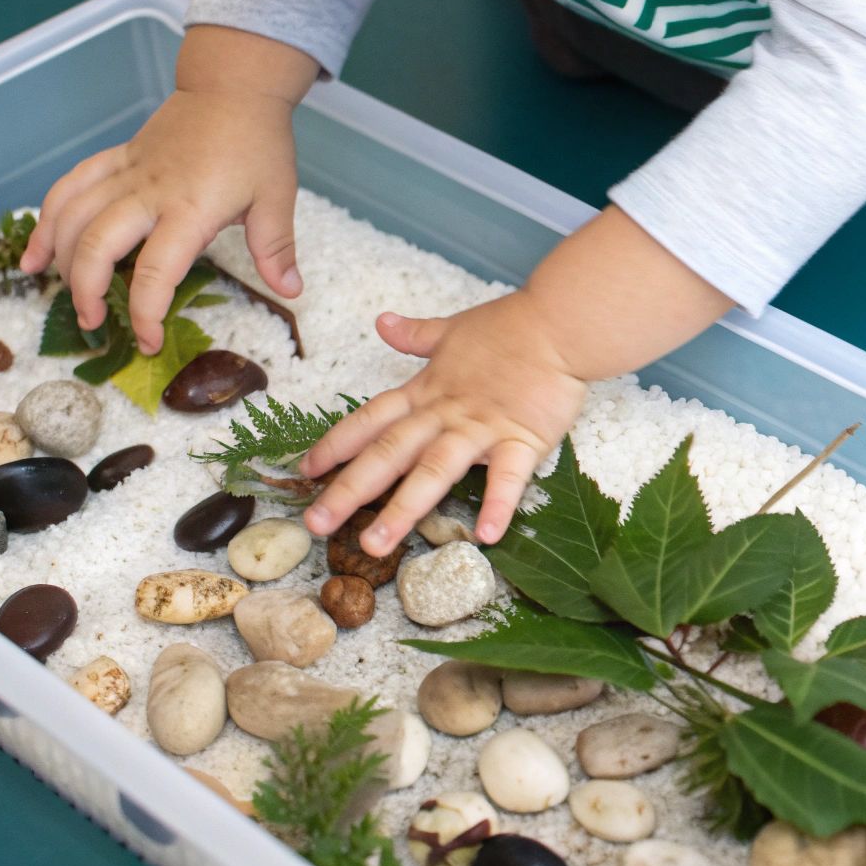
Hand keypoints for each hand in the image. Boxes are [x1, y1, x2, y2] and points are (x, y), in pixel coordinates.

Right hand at [19, 26, 317, 350]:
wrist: (233, 86)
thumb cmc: (258, 143)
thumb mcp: (277, 196)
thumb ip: (276, 246)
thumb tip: (292, 289)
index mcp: (191, 208)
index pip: (158, 269)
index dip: (147, 311)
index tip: (147, 341)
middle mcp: (149, 191)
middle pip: (99, 243)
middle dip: (86, 289)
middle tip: (93, 323)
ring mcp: (127, 172)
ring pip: (73, 213)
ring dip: (57, 255)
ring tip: (54, 293)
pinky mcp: (117, 158)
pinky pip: (71, 186)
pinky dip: (48, 217)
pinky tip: (36, 249)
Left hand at [298, 292, 590, 555]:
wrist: (561, 322)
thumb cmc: (511, 326)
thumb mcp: (455, 329)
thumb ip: (417, 334)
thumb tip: (381, 321)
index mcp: (428, 389)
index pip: (372, 418)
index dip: (336, 444)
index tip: (304, 470)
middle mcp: (446, 413)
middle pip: (390, 452)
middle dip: (350, 489)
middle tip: (315, 524)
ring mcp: (482, 428)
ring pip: (435, 470)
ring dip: (404, 508)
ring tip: (376, 544)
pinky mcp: (523, 439)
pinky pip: (510, 477)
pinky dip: (499, 505)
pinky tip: (487, 536)